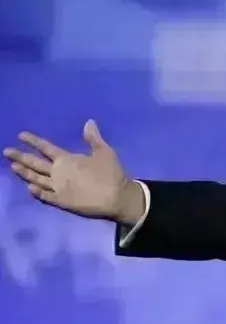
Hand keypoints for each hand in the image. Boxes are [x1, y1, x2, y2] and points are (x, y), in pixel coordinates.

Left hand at [3, 120, 141, 222]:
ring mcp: (57, 188)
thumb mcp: (105, 152)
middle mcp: (58, 173)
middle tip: (7, 151)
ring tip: (13, 167)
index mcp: (67, 160)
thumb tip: (88, 122)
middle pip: (35, 163)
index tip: (20, 135)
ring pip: (36, 179)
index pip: (46, 148)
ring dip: (24, 173)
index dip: (33, 141)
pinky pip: (44, 196)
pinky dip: (35, 192)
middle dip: (20, 156)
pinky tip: (28, 188)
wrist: (116, 198)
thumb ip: (94, 138)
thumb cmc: (111, 174)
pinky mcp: (61, 201)